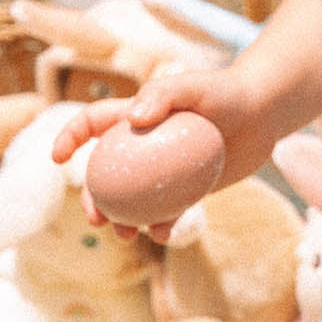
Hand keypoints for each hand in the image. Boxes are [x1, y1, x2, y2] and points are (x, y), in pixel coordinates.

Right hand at [51, 63, 268, 240]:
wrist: (264, 113)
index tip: (57, 158)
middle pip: (106, 174)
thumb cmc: (226, 91)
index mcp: (135, 116)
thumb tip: (133, 119)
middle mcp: (144, 146)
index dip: (70, 138)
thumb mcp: (195, 86)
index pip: (93, 123)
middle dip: (93, 199)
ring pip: (133, 200)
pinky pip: (169, 212)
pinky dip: (162, 225)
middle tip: (97, 217)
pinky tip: (163, 233)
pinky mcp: (189, 189)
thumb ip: (163, 95)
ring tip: (126, 235)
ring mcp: (165, 171)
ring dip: (123, 220)